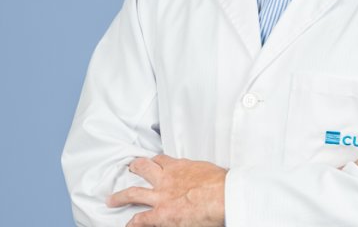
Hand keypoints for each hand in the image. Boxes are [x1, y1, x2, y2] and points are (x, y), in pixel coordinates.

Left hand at [107, 155, 226, 226]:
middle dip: (136, 167)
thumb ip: (200, 174)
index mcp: (181, 166)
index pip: (164, 160)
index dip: (156, 160)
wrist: (221, 195)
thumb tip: (206, 178)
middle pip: (145, 168)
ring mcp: (161, 196)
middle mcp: (167, 178)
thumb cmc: (220, 183)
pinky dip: (133, 223)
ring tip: (112, 198)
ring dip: (121, 195)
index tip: (154, 161)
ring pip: (135, 192)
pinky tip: (128, 225)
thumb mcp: (208, 172)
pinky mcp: (160, 215)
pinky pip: (141, 219)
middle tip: (131, 168)